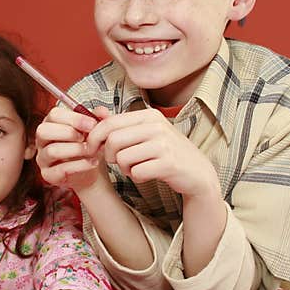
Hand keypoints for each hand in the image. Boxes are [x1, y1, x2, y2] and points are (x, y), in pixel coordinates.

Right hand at [35, 106, 111, 193]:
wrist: (92, 173)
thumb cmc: (88, 149)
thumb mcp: (94, 131)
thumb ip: (98, 119)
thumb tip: (102, 111)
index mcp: (52, 124)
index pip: (54, 115)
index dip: (73, 118)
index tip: (92, 124)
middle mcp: (43, 141)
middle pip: (43, 131)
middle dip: (68, 132)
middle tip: (86, 138)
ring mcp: (43, 158)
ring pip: (52, 150)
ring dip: (75, 149)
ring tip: (91, 151)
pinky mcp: (48, 175)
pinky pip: (60, 169)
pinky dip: (79, 165)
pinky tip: (92, 162)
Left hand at [86, 108, 215, 197]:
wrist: (197, 173)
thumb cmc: (167, 153)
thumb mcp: (146, 133)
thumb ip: (121, 123)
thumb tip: (97, 111)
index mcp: (149, 115)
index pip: (109, 123)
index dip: (94, 138)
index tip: (92, 149)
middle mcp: (157, 126)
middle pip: (113, 140)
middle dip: (109, 155)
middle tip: (117, 161)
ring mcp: (164, 144)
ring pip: (122, 158)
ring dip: (124, 168)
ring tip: (137, 167)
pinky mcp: (168, 163)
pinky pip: (136, 172)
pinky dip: (137, 177)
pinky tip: (147, 174)